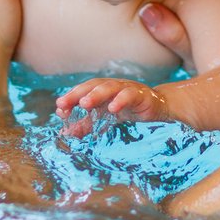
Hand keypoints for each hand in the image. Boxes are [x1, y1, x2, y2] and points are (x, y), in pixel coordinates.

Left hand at [55, 76, 169, 134]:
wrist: (159, 108)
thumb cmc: (129, 111)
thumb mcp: (104, 120)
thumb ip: (86, 125)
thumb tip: (66, 133)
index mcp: (102, 91)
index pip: (83, 91)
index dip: (71, 98)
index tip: (59, 109)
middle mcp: (113, 87)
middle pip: (93, 85)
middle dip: (78, 94)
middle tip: (64, 103)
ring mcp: (127, 89)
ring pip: (110, 87)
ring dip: (96, 94)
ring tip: (84, 103)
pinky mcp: (142, 96)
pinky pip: (130, 95)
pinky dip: (121, 100)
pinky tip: (113, 108)